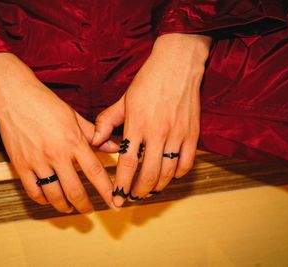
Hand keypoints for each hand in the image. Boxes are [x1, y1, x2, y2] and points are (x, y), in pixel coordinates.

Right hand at [0, 53, 118, 212]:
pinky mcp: (20, 164)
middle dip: (85, 205)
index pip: (95, 172)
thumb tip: (113, 147)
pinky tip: (49, 199)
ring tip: (70, 208)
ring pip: (54, 195)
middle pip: (75, 190)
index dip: (106, 191)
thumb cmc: (45, 103)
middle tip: (90, 210)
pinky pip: (33, 191)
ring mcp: (37, 161)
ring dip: (64, 206)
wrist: (13, 95)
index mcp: (73, 141)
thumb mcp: (74, 116)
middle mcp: (57, 154)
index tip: (114, 202)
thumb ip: (94, 134)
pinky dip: (43, 200)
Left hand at [92, 33, 210, 207]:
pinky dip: (177, 174)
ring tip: (148, 190)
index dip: (120, 184)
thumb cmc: (148, 81)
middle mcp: (158, 132)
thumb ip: (107, 121)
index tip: (116, 198)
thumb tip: (96, 142)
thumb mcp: (124, 99)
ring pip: (167, 172)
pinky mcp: (192, 133)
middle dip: (138, 191)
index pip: (127, 163)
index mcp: (137, 124)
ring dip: (157, 186)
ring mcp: (177, 134)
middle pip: (148, 174)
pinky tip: (169, 175)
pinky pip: (186, 163)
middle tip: (132, 196)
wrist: (177, 64)